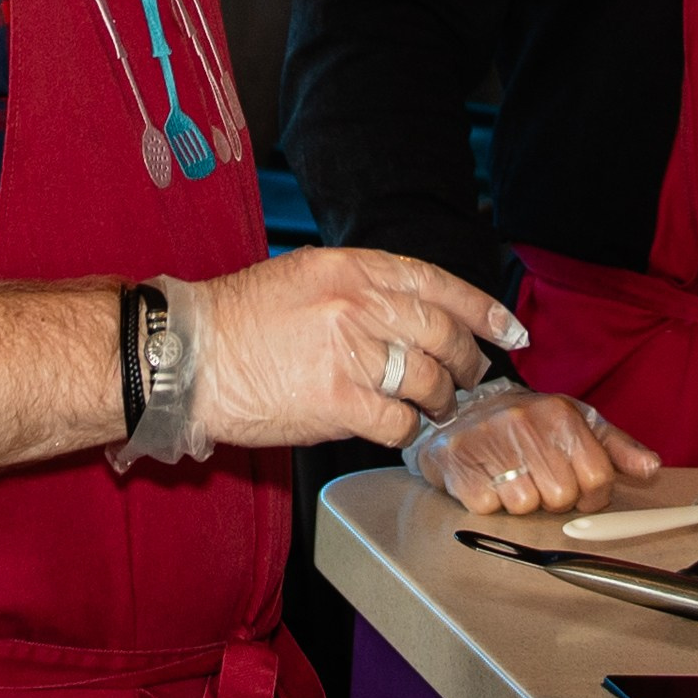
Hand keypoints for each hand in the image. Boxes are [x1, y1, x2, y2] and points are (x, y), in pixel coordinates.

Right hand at [191, 247, 529, 450]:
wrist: (187, 359)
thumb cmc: (240, 320)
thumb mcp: (303, 276)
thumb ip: (359, 287)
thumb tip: (414, 311)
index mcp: (349, 267)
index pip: (436, 283)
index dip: (482, 308)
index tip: (510, 329)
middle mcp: (355, 304)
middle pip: (442, 335)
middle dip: (466, 362)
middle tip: (468, 377)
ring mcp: (347, 353)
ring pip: (428, 382)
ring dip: (439, 401)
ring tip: (432, 406)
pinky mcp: (336, 402)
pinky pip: (399, 422)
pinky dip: (407, 430)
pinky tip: (397, 428)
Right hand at [408, 381, 661, 516]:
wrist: (464, 412)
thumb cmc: (531, 425)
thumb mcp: (578, 425)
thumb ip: (617, 448)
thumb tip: (652, 468)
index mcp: (561, 414)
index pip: (597, 477)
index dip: (591, 494)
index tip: (577, 487)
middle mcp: (524, 423)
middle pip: (561, 496)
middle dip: (554, 498)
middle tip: (539, 479)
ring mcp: (488, 442)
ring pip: (525, 505)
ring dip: (521, 501)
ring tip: (512, 477)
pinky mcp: (458, 464)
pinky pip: (489, 507)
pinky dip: (490, 503)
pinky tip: (489, 480)